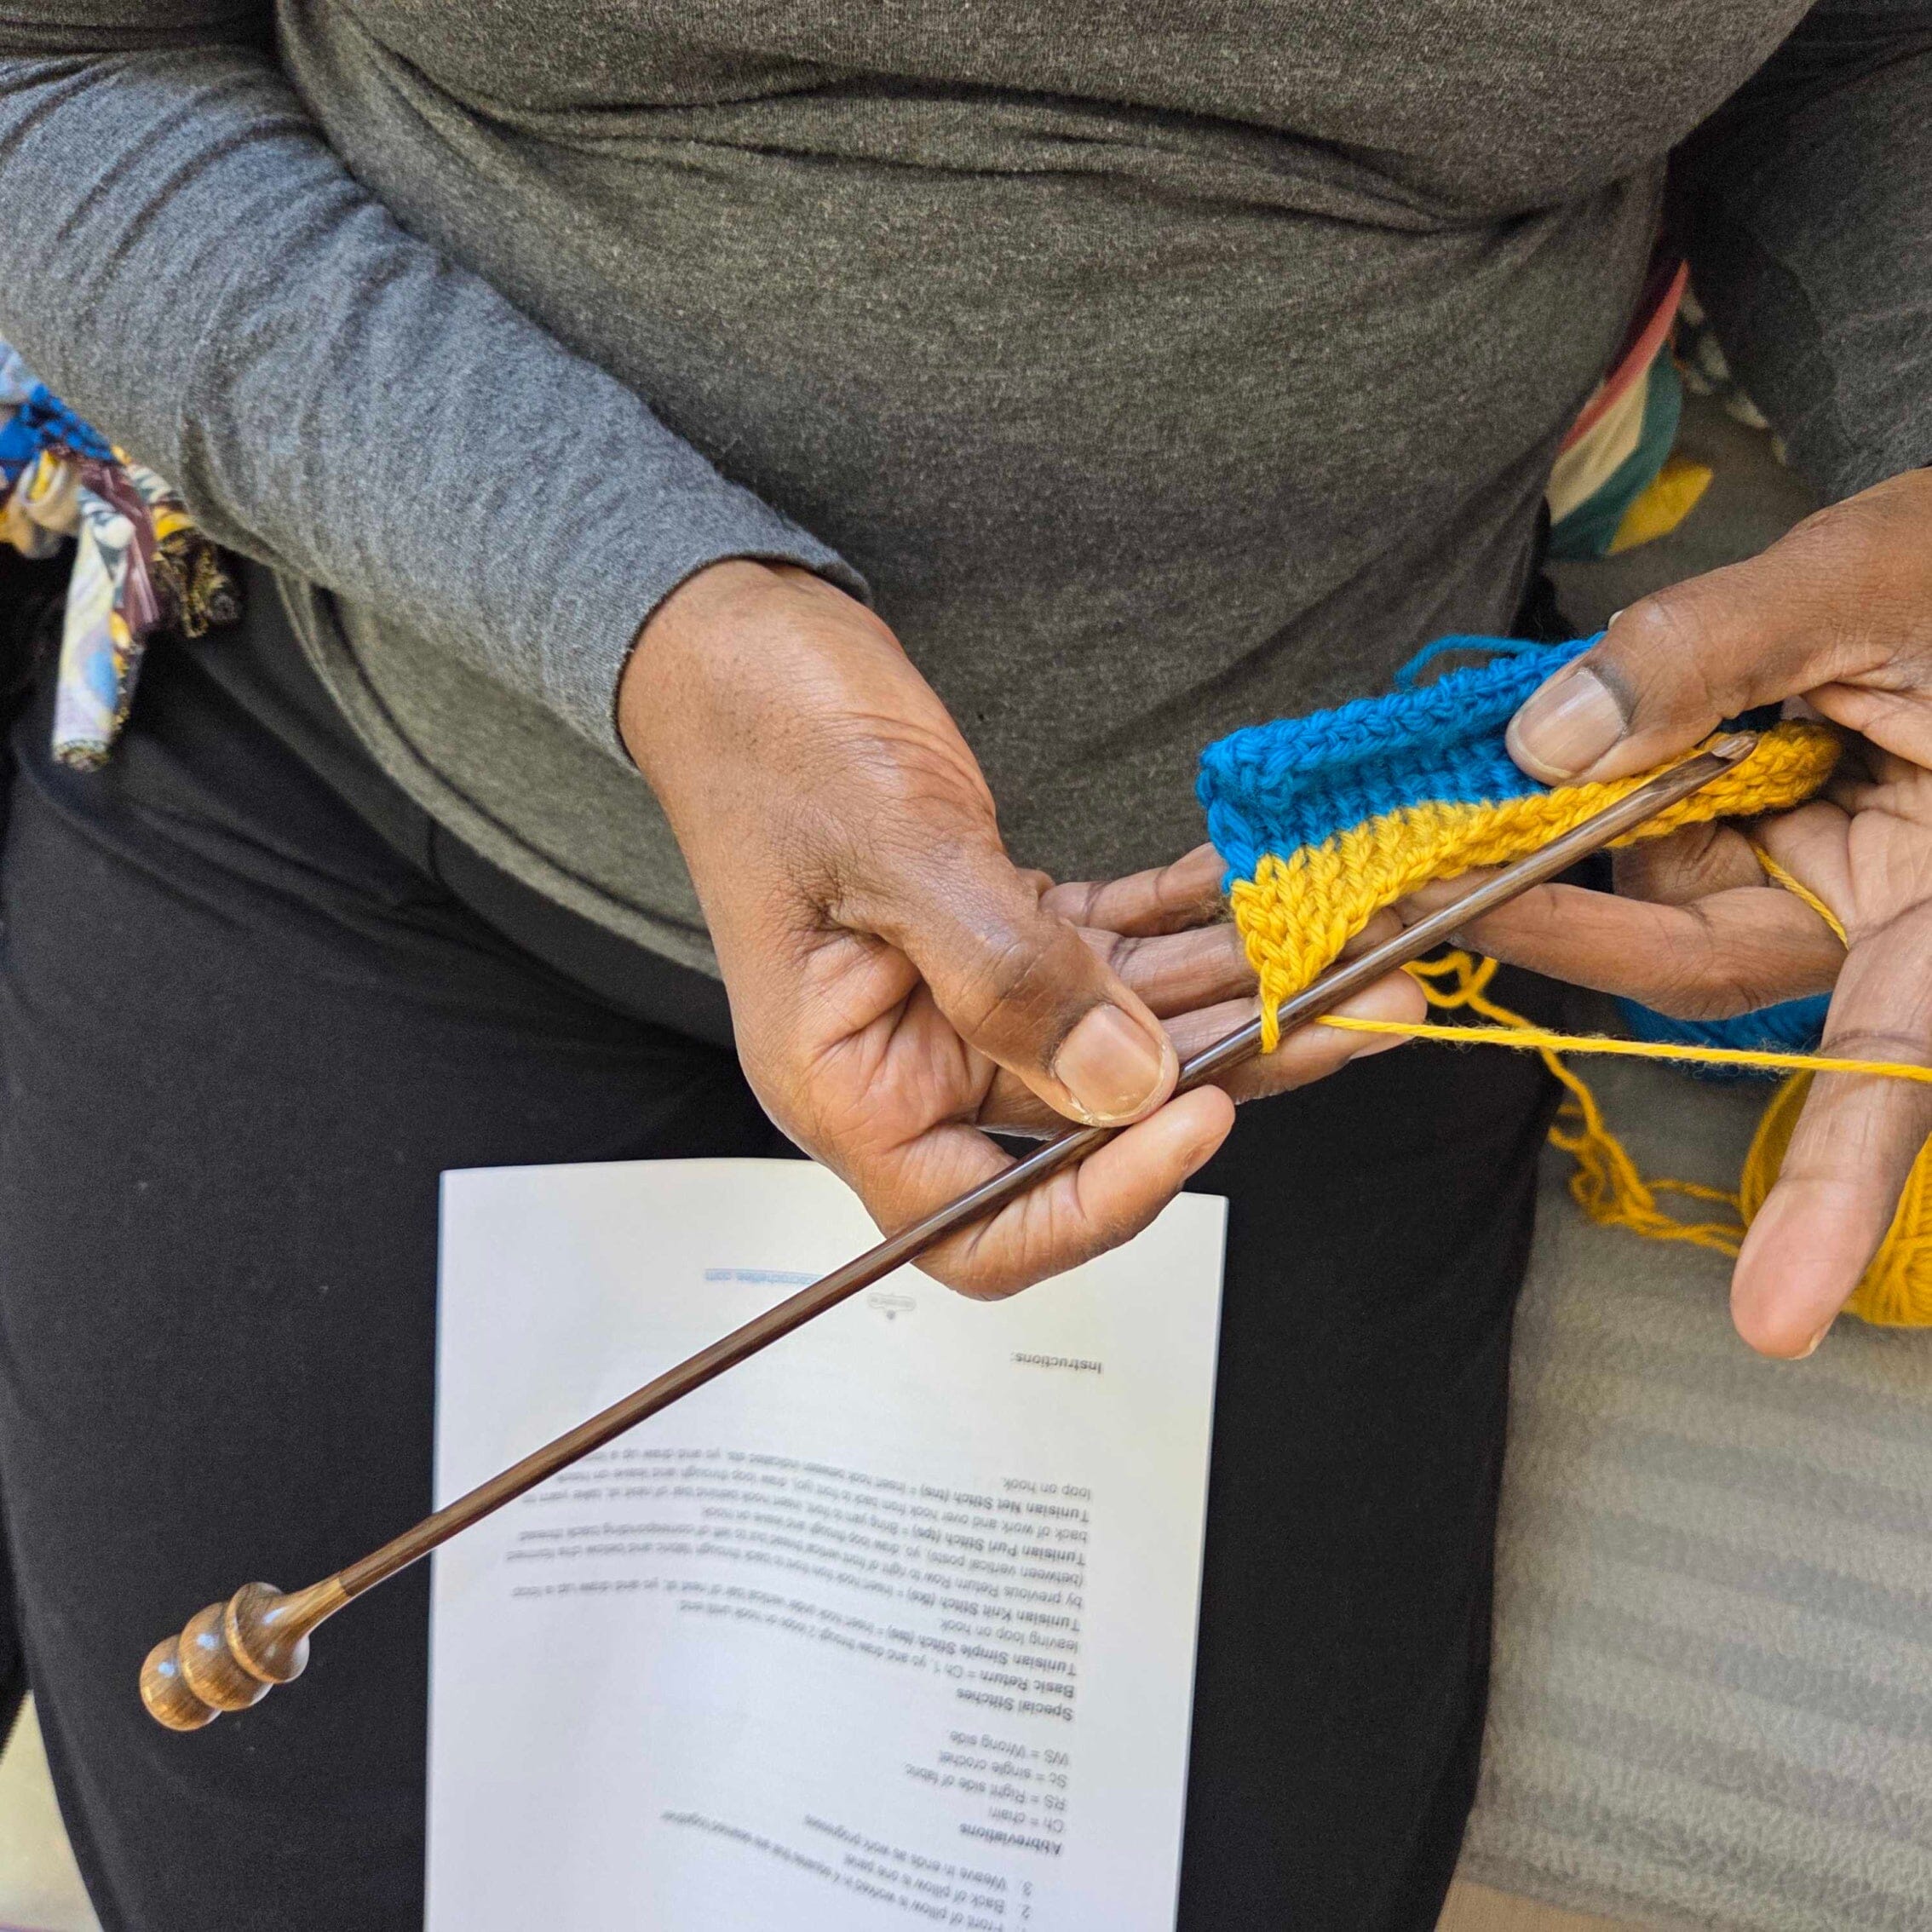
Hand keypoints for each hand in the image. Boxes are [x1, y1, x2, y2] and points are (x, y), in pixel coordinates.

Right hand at [622, 560, 1422, 1297]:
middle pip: (1086, 1119)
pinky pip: (1111, 945)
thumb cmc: (765, 731)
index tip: (1201, 1119)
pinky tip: (1258, 887)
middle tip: (1359, 1012)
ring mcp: (958, 994)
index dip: (1099, 1202)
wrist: (733, 634)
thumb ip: (1004, 975)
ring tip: (1351, 949)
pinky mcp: (997, 924)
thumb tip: (1123, 1085)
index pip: (979, 1227)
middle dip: (1226, 1070)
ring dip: (1234, 989)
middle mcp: (909, 1060)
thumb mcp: (889, 848)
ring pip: (1121, 1027)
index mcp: (847, 1086)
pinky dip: (1185, 919)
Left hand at [1458, 468, 1931, 1354]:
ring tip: (1443, 790)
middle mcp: (1874, 905)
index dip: (1835, 1186)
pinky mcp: (1755, 834)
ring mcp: (1807, 872)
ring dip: (1542, 844)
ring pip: (1651, 895)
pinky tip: (1517, 752)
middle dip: (1551, 916)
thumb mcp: (1865, 579)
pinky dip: (1574, 797)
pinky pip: (1647, 839)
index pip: (1896, 1060)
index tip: (1778, 1318)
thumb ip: (1712, 654)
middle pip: (1698, 962)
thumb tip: (1550, 743)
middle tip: (1407, 881)